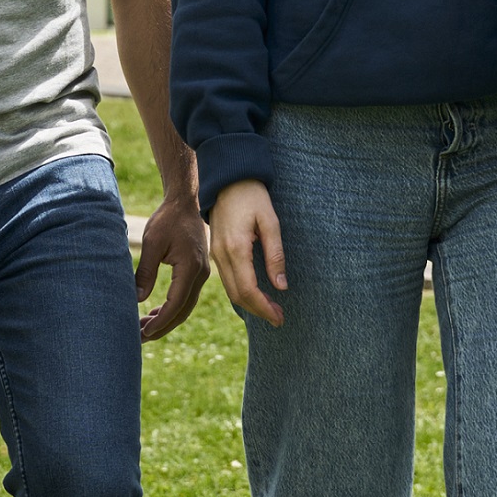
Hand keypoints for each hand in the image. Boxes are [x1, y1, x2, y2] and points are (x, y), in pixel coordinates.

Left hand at [134, 195, 208, 340]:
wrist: (184, 203)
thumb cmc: (167, 220)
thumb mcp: (152, 243)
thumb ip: (145, 271)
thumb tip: (137, 299)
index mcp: (190, 268)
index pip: (175, 304)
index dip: (160, 321)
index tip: (143, 332)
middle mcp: (200, 274)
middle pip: (182, 311)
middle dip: (162, 327)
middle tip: (140, 339)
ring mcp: (201, 274)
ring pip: (185, 307)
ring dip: (166, 320)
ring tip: (144, 330)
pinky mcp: (197, 272)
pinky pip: (186, 297)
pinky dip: (171, 308)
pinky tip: (155, 313)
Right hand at [208, 180, 285, 327]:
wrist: (226, 178)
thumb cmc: (252, 196)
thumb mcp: (270, 221)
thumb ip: (275, 255)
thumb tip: (281, 286)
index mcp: (236, 248)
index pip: (248, 290)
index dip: (264, 308)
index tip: (279, 317)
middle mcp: (222, 255)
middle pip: (238, 296)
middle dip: (258, 311)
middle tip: (279, 318)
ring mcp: (216, 254)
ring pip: (231, 290)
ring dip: (250, 303)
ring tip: (271, 309)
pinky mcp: (216, 251)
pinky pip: (227, 279)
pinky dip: (241, 292)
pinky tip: (256, 293)